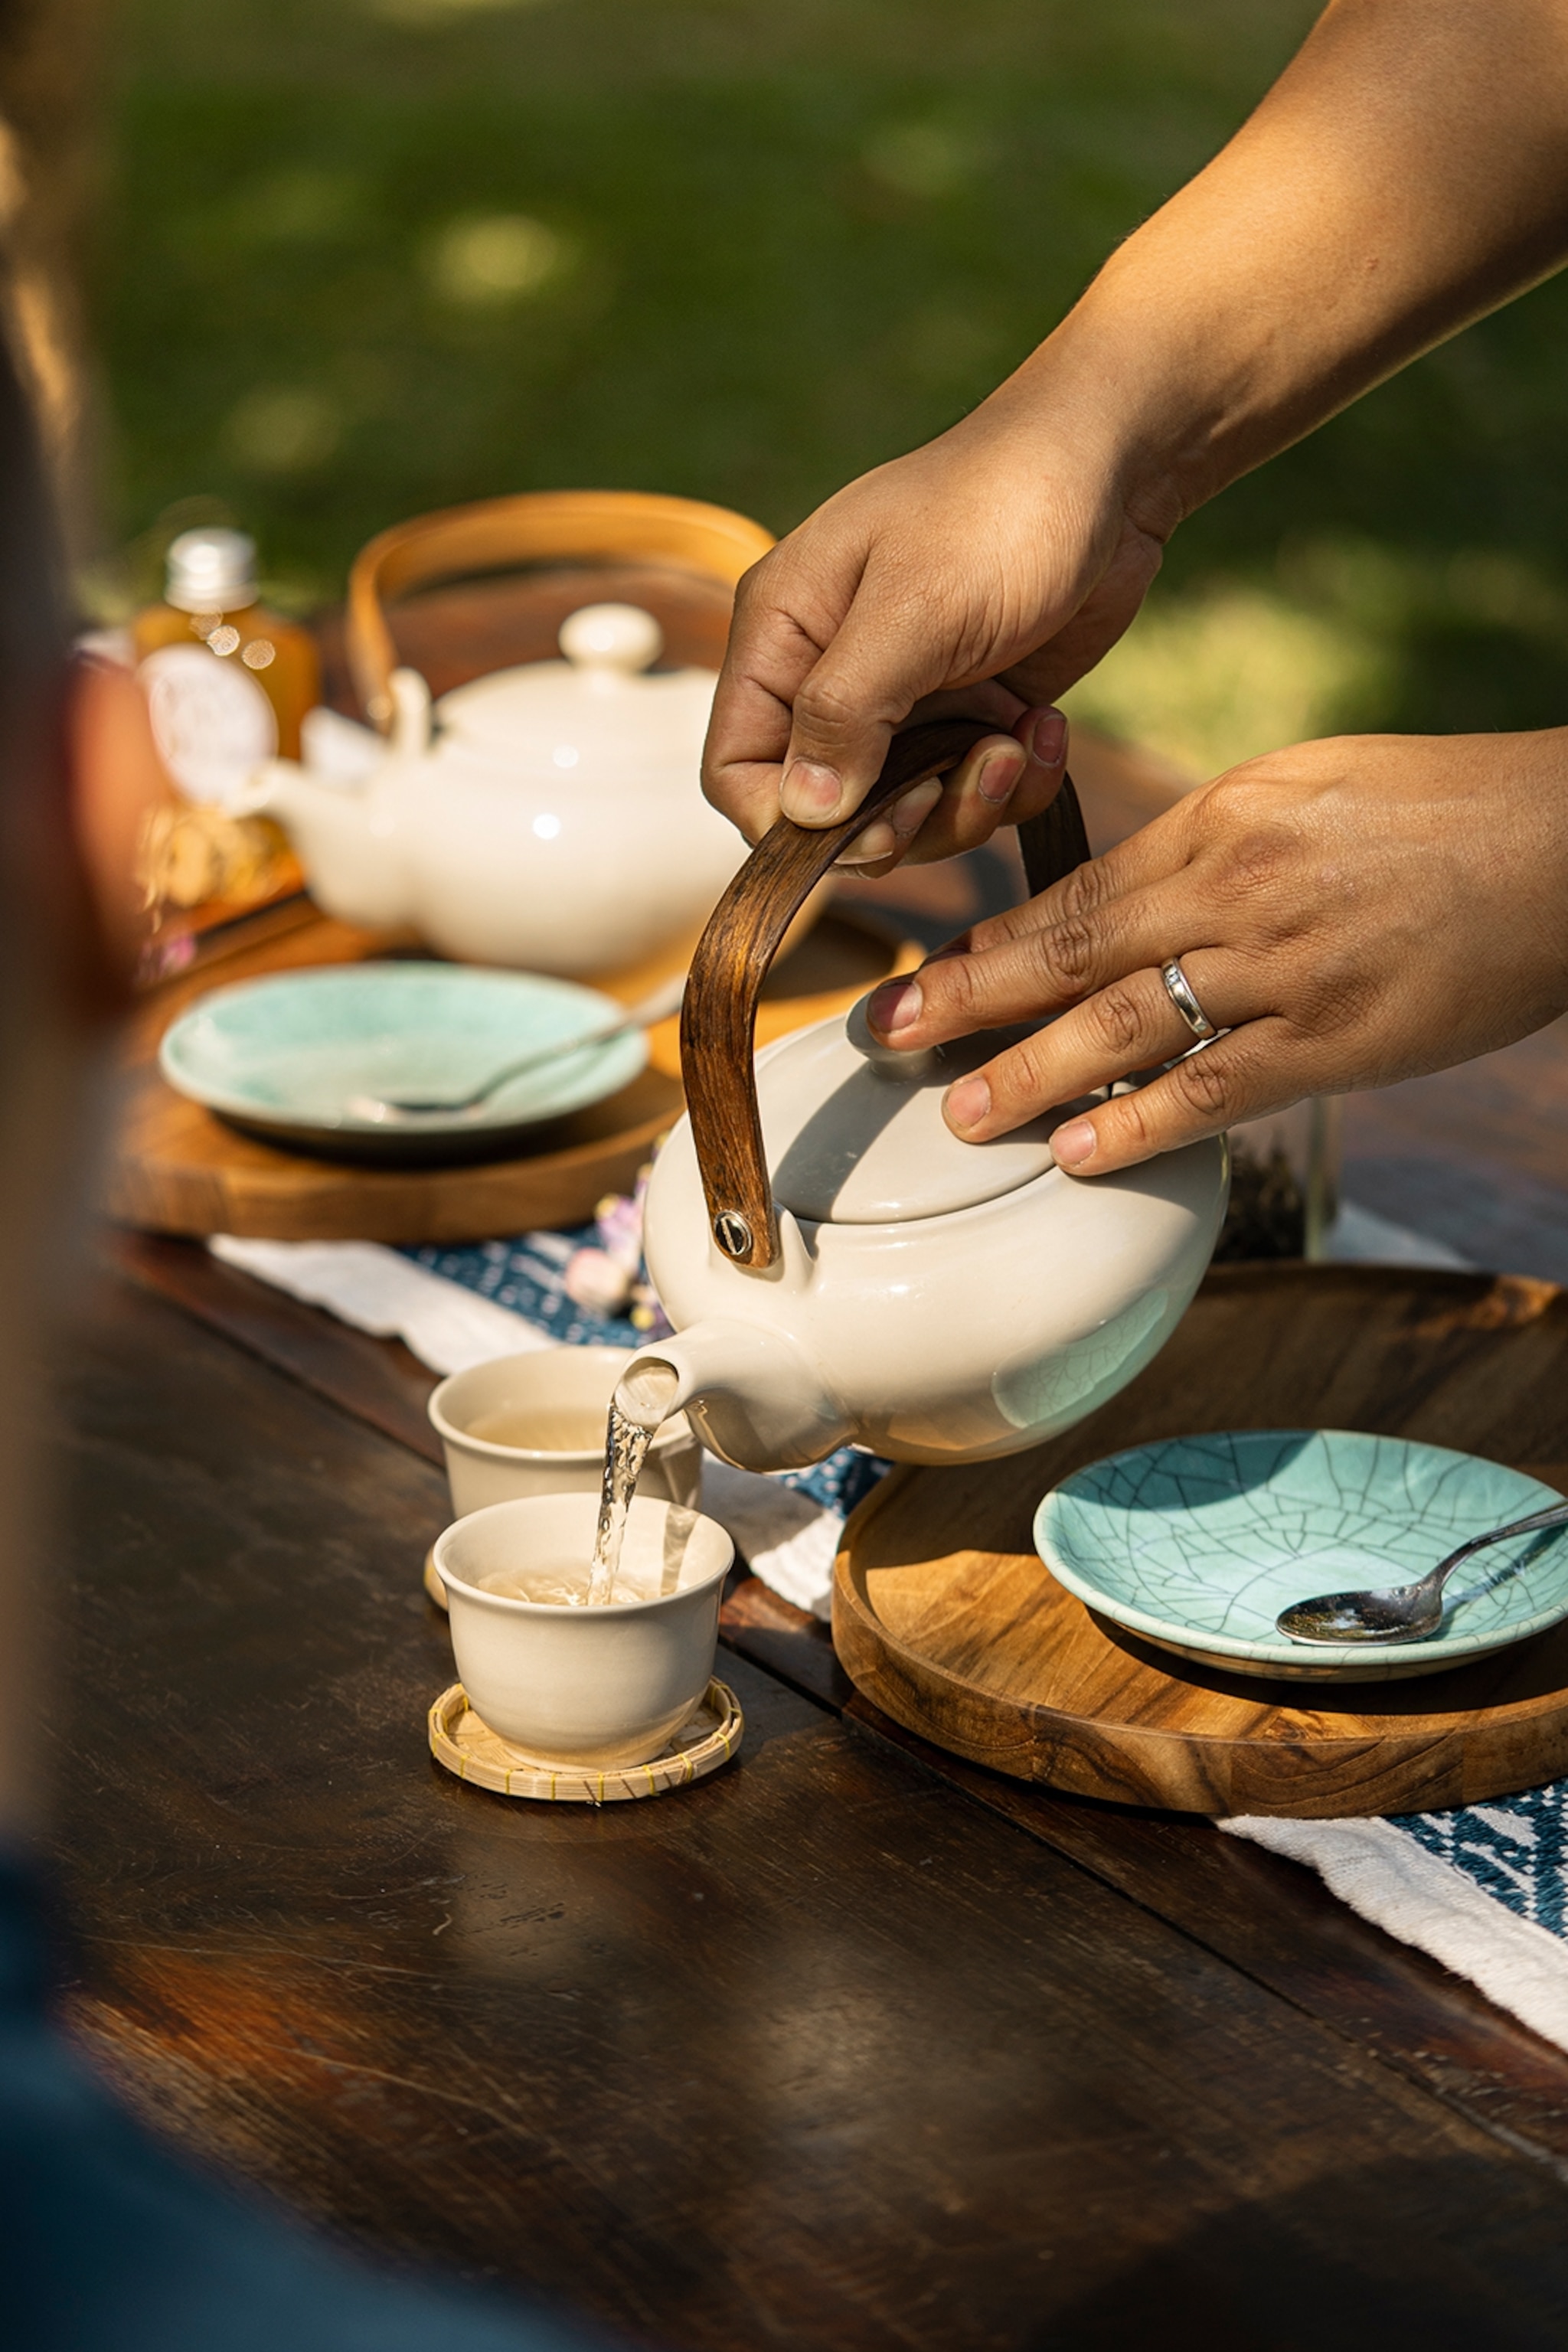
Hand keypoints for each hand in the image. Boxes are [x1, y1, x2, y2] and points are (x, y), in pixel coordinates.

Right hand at [701, 398, 1170, 869]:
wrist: (1111, 466)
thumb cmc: (999, 511)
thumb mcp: (915, 610)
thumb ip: (843, 713)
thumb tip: (801, 815)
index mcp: (784, 635)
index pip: (736, 770)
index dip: (785, 823)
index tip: (868, 830)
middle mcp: (830, 676)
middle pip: (826, 812)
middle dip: (902, 821)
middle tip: (965, 782)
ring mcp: (903, 701)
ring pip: (906, 815)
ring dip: (969, 804)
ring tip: (1019, 744)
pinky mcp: (969, 713)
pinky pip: (970, 793)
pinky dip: (1014, 783)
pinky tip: (1045, 729)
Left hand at [864, 730, 1567, 1168]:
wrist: (1564, 845)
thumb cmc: (1435, 808)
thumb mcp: (1302, 788)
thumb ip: (1205, 843)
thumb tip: (1120, 899)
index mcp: (1221, 821)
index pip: (1076, 892)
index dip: (989, 941)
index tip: (924, 972)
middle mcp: (1236, 893)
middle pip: (1072, 955)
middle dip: (968, 1000)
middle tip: (888, 1037)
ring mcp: (1283, 973)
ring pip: (1127, 1028)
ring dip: (1031, 1074)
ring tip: (961, 1115)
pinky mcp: (1335, 1044)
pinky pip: (1216, 1091)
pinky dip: (1141, 1124)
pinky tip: (1078, 1154)